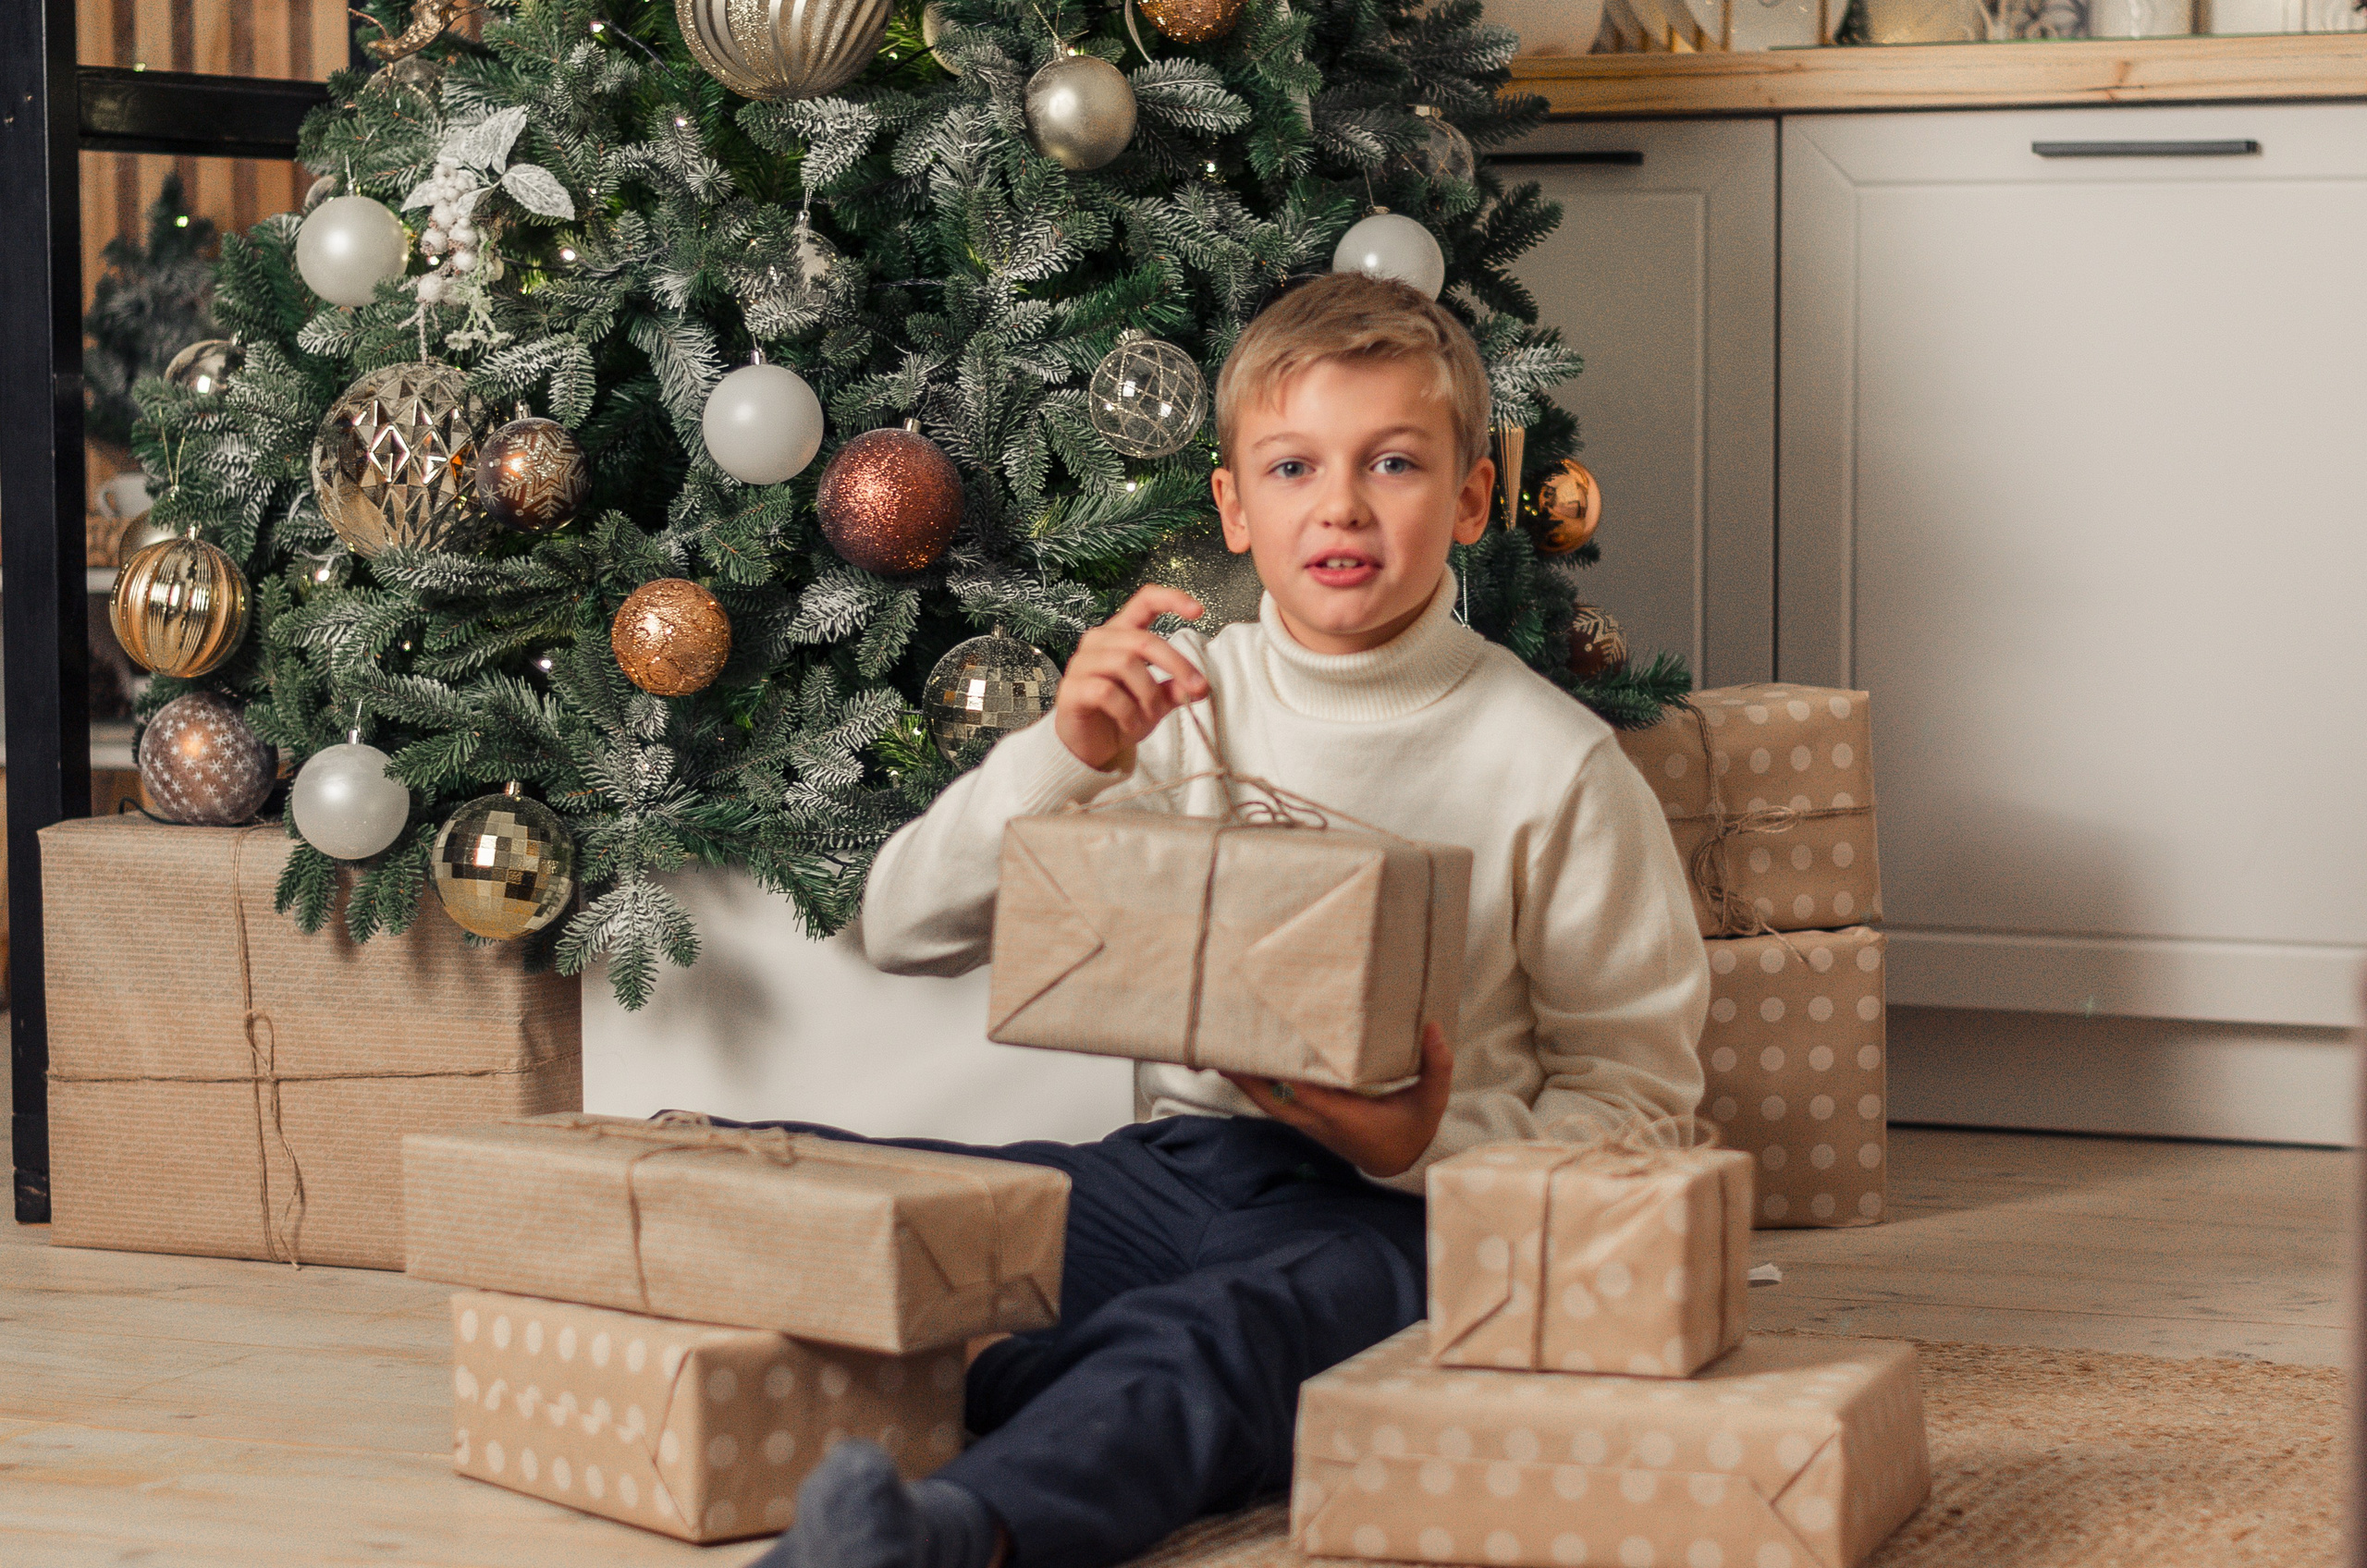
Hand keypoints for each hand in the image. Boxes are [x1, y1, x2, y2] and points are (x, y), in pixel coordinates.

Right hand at [1053, 586, 1208, 772]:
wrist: (1088, 747)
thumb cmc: (1120, 715)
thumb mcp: (1156, 701)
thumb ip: (1175, 689)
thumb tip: (1201, 687)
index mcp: (1122, 633)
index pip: (1144, 601)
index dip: (1171, 600)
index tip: (1199, 611)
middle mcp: (1099, 641)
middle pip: (1143, 640)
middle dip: (1176, 665)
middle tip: (1197, 688)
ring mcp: (1082, 663)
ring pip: (1125, 663)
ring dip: (1149, 693)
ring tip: (1152, 716)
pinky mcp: (1071, 688)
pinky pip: (1106, 692)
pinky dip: (1128, 711)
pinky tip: (1131, 725)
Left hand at [1224, 1022, 1454, 1179]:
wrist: (1400, 1163)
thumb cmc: (1413, 1128)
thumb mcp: (1432, 1100)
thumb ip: (1436, 1065)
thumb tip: (1434, 1027)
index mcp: (1346, 1117)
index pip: (1309, 1094)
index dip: (1286, 1073)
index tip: (1269, 1044)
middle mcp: (1320, 1121)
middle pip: (1271, 1099)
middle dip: (1246, 1076)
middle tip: (1222, 1046)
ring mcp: (1309, 1122)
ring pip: (1267, 1101)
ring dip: (1243, 1079)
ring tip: (1217, 1049)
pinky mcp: (1306, 1119)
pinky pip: (1274, 1100)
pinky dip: (1255, 1082)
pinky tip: (1242, 1061)